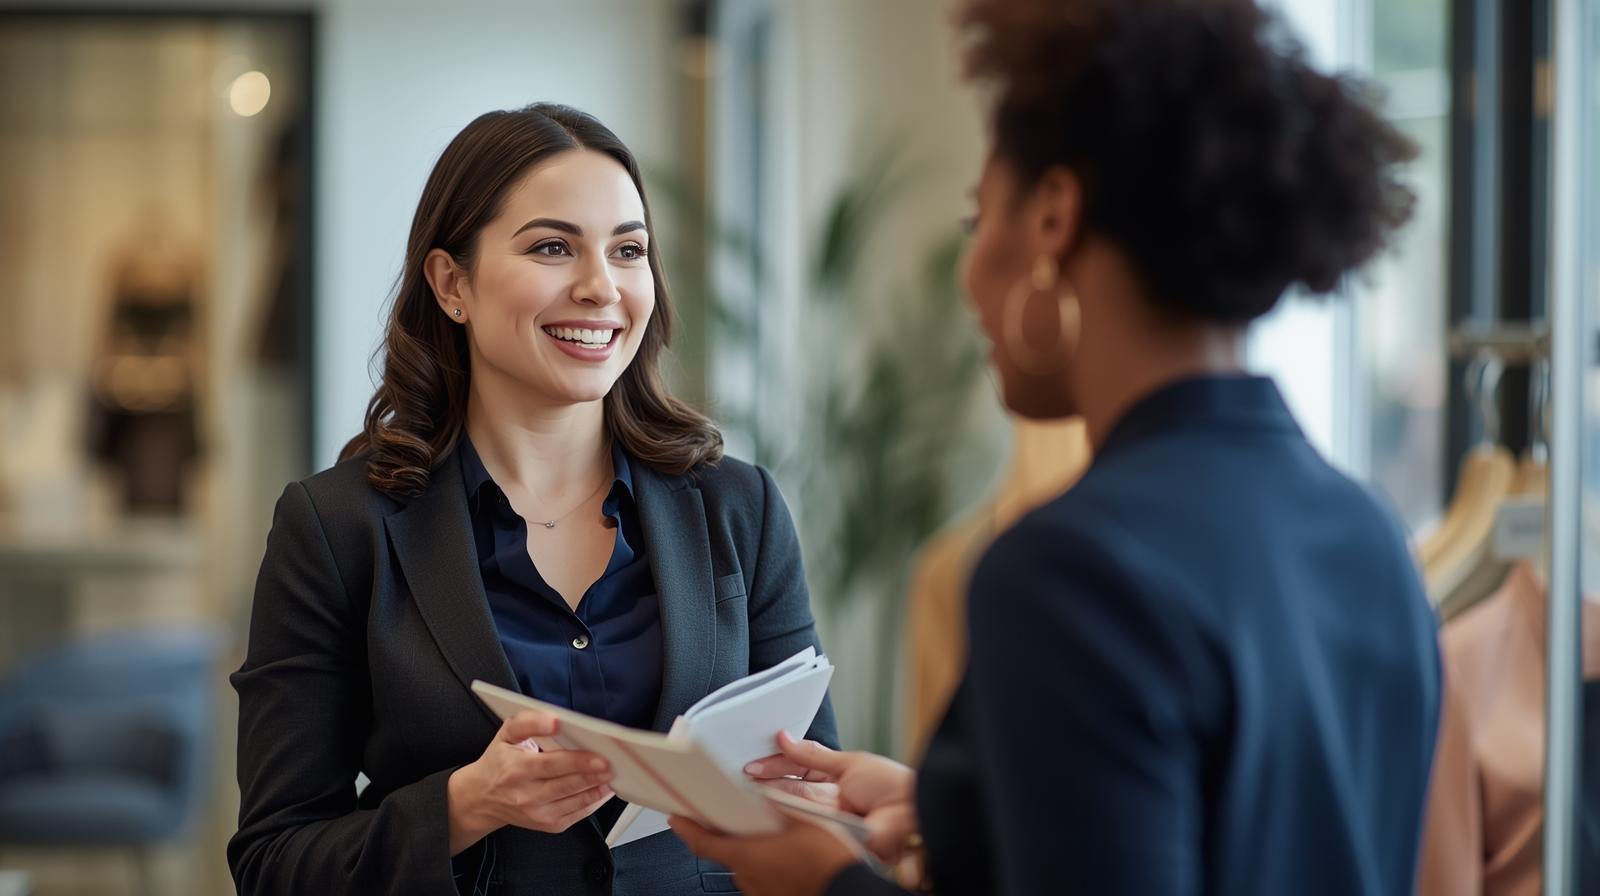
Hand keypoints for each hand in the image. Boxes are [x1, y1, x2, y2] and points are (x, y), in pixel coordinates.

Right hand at [446, 711, 614, 854]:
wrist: (481, 799)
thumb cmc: (498, 762)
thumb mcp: (506, 734)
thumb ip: (528, 721)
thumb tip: (552, 720)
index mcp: (516, 769)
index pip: (551, 765)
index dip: (577, 760)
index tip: (599, 755)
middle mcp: (526, 795)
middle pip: (568, 784)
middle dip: (594, 774)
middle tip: (614, 764)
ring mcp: (538, 814)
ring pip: (576, 800)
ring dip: (599, 788)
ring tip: (614, 774)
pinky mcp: (548, 825)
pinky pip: (578, 813)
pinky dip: (594, 800)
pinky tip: (604, 788)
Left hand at [669, 813, 860, 895]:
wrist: (848, 890)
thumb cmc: (828, 861)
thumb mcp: (803, 819)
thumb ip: (776, 805)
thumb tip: (762, 793)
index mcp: (747, 856)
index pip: (702, 842)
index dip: (686, 828)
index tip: (676, 819)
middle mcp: (747, 878)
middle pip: (726, 852)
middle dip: (729, 834)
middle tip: (736, 815)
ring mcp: (759, 892)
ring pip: (746, 865)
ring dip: (751, 850)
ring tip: (771, 835)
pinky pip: (762, 878)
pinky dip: (766, 865)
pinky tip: (784, 855)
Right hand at [750, 732, 918, 863]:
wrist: (913, 812)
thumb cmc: (892, 786)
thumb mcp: (850, 761)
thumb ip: (813, 754)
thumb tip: (784, 738)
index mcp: (833, 780)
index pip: (795, 769)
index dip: (774, 765)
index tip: (753, 763)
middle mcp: (826, 802)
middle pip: (787, 789)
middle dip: (764, 781)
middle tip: (740, 775)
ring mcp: (824, 820)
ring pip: (788, 806)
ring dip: (767, 796)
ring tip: (745, 786)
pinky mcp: (825, 837)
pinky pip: (798, 825)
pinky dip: (780, 815)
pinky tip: (764, 806)